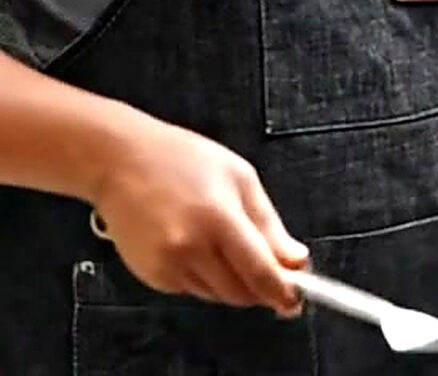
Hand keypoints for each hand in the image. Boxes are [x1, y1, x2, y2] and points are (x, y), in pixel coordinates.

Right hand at [94, 105, 307, 314]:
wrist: (121, 160)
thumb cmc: (181, 159)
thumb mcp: (240, 177)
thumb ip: (270, 225)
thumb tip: (296, 260)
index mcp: (218, 219)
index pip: (260, 273)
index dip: (284, 291)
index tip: (296, 298)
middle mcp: (190, 248)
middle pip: (241, 293)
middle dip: (261, 287)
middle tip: (269, 266)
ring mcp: (168, 265)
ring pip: (219, 295)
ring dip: (233, 281)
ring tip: (223, 239)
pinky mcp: (151, 276)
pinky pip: (193, 289)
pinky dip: (206, 276)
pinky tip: (197, 244)